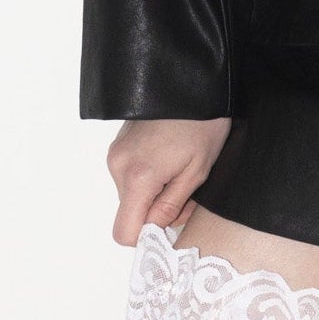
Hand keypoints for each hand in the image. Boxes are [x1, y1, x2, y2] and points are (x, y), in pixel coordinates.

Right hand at [106, 117, 232, 246]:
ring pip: (131, 195)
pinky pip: (129, 176)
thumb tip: (156, 229)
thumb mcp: (197, 171)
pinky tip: (169, 159)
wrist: (191, 83)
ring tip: (180, 169)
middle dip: (157, 211)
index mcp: (137, 177)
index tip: (170, 225)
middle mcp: (118, 166)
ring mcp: (116, 154)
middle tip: (187, 190)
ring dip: (155, 193)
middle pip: (130, 212)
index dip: (147, 236)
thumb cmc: (202, 123)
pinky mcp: (119, 145)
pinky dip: (149, 178)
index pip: (124, 232)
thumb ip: (172, 206)